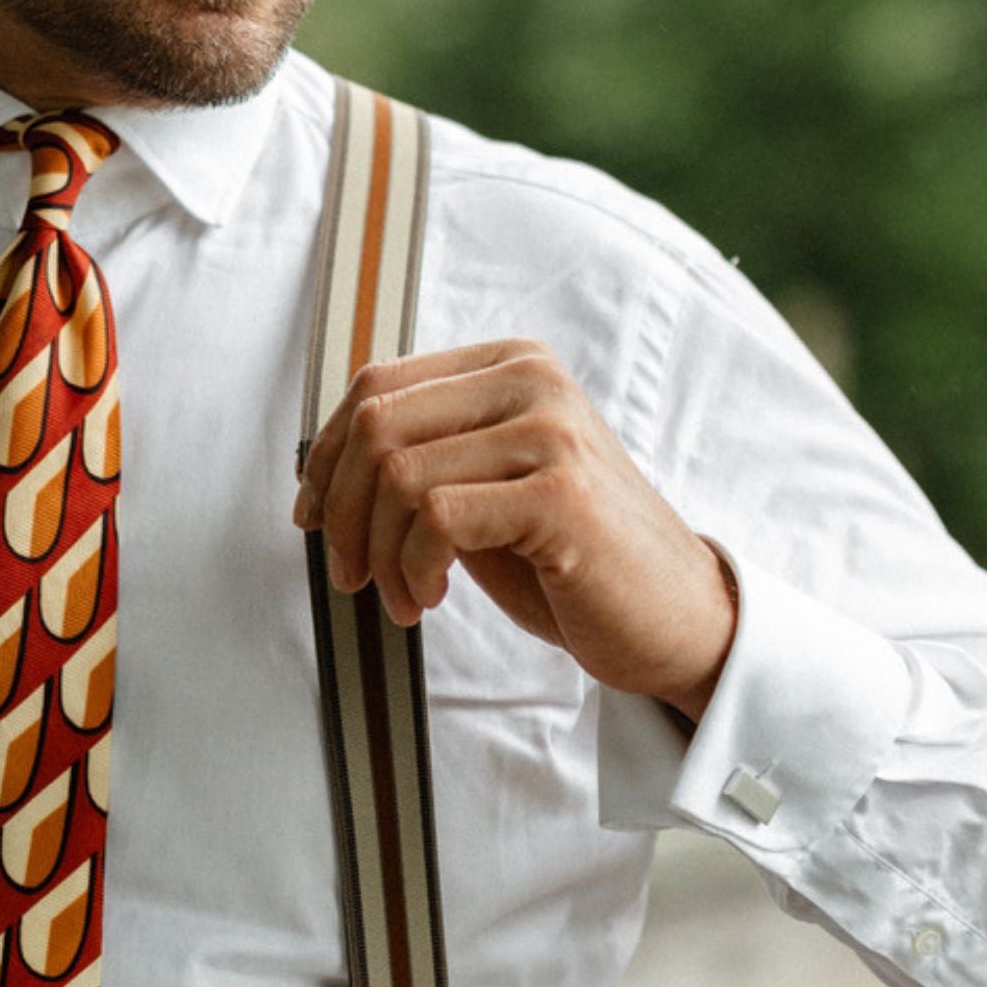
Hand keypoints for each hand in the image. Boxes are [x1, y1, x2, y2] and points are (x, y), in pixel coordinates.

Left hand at [294, 339, 736, 721]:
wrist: (674, 620)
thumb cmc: (569, 560)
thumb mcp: (483, 489)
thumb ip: (420, 458)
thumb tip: (319, 467)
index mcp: (508, 367)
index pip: (375, 385)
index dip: (326, 457)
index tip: (312, 520)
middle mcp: (530, 381)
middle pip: (375, 424)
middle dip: (341, 510)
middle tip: (352, 574)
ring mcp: (548, 431)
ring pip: (397, 473)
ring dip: (376, 552)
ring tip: (401, 597)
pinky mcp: (559, 494)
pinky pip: (436, 519)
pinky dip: (412, 568)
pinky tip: (430, 597)